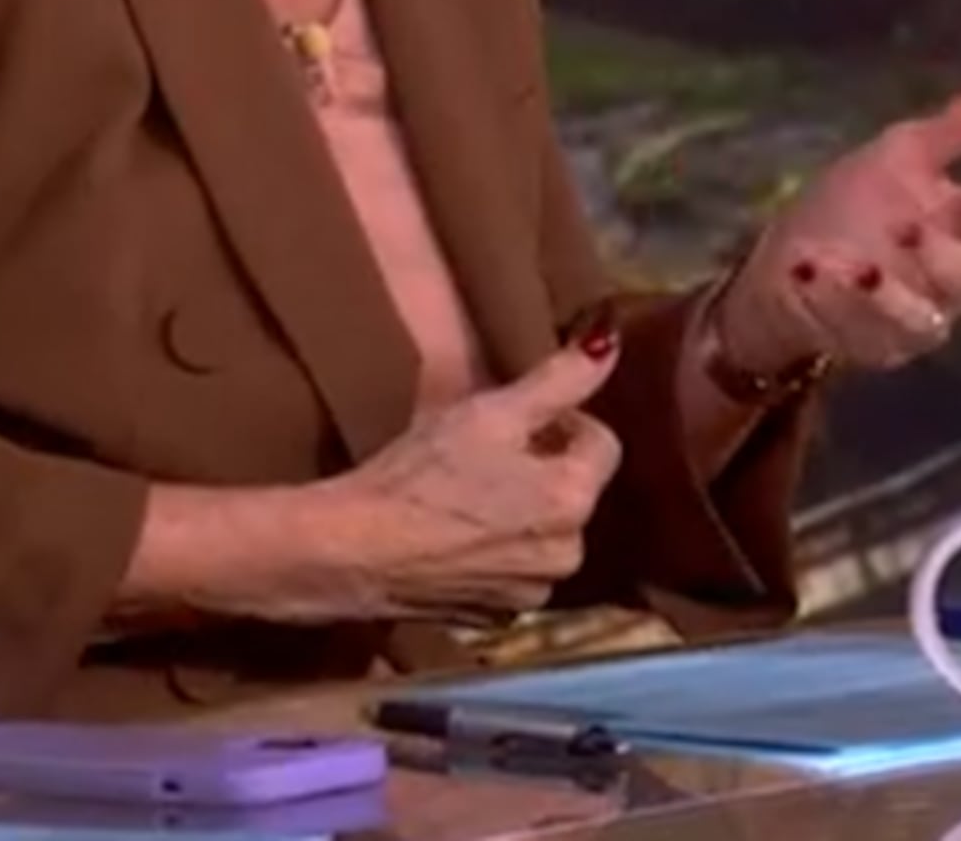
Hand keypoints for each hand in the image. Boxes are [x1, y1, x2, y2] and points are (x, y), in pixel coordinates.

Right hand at [315, 330, 625, 622]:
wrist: (351, 553)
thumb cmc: (420, 476)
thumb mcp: (491, 412)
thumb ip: (560, 378)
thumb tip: (609, 342)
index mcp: (574, 499)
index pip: (603, 442)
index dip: (562, 420)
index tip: (516, 419)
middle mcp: (567, 554)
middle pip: (574, 489)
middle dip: (541, 467)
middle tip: (485, 453)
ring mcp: (531, 593)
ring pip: (544, 532)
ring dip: (521, 510)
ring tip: (466, 494)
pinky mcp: (495, 617)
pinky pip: (513, 569)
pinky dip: (495, 550)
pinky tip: (453, 534)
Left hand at [717, 77, 960, 377]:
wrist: (787, 256)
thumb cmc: (851, 202)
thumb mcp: (901, 154)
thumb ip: (960, 127)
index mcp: (960, 228)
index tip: (950, 198)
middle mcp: (948, 282)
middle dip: (934, 259)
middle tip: (900, 233)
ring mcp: (916, 321)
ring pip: (923, 320)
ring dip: (882, 294)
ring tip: (841, 264)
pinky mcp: (879, 350)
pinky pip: (873, 340)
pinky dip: (840, 308)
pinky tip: (809, 275)